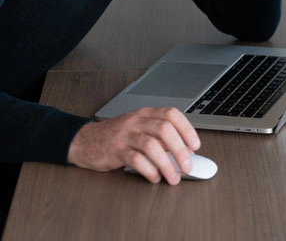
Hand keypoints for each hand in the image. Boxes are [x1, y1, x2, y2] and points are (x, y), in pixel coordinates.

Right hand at [68, 107, 200, 184]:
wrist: (84, 140)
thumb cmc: (117, 137)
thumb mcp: (140, 130)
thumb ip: (161, 138)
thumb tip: (185, 152)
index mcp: (146, 114)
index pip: (171, 115)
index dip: (187, 129)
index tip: (195, 146)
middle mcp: (136, 121)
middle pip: (164, 130)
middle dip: (180, 150)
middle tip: (188, 166)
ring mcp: (125, 135)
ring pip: (151, 145)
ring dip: (166, 164)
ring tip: (173, 177)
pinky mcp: (114, 150)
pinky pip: (136, 160)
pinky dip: (149, 171)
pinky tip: (154, 177)